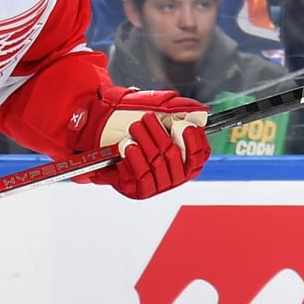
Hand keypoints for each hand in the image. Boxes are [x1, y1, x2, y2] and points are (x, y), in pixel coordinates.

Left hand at [72, 87, 210, 199]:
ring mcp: (159, 185)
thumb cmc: (134, 125)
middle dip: (159, 134)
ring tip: (135, 129)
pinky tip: (129, 147)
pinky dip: (136, 160)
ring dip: (145, 142)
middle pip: (175, 155)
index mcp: (186, 159)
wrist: (103, 136)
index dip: (193, 140)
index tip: (184, 126)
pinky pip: (143, 177)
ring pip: (158, 164)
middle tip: (146, 119)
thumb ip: (180, 112)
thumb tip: (200, 113)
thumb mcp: (158, 113)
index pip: (199, 154)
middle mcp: (175, 174)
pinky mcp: (142, 191)